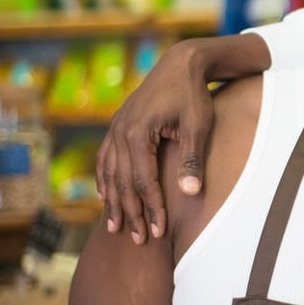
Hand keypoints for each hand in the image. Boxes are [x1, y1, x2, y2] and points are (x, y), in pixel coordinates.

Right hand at [96, 40, 213, 243]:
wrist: (181, 64)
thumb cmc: (194, 96)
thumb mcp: (199, 126)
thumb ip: (192, 159)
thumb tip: (191, 192)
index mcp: (137, 134)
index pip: (143, 182)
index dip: (151, 209)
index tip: (159, 233)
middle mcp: (120, 132)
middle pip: (123, 183)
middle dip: (131, 213)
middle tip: (140, 240)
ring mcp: (115, 128)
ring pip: (109, 173)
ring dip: (114, 202)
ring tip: (117, 227)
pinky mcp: (117, 126)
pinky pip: (105, 159)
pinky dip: (105, 181)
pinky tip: (106, 198)